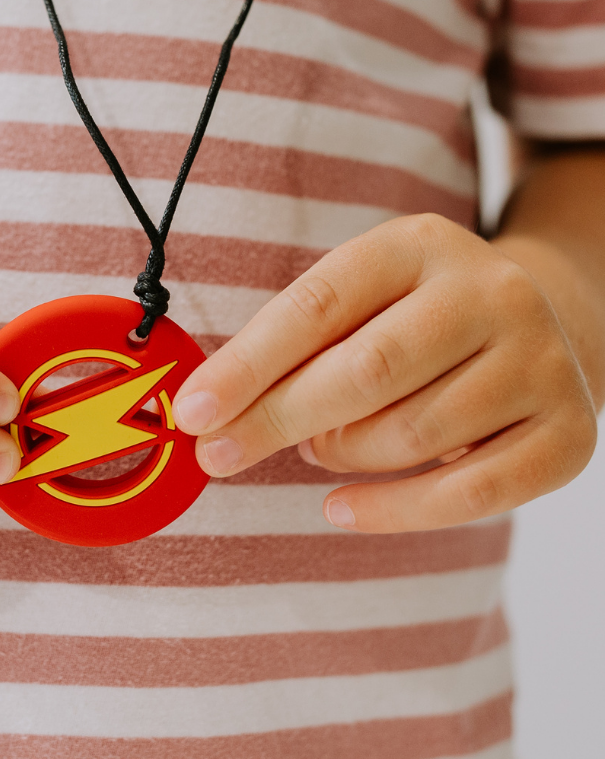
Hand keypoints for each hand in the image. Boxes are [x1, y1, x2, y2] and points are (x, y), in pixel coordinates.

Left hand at [171, 214, 597, 531]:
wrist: (546, 324)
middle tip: (219, 455)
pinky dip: (392, 511)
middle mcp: (491, 294)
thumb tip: (212, 411)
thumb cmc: (414, 319)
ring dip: (339, 454)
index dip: (247, 364)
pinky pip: (469, 496)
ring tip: (319, 446)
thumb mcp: (360, 300)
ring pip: (409, 434)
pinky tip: (341, 507)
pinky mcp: (569, 434)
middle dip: (276, 420)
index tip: (192, 411)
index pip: (317, 306)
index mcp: (419, 246)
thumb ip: (296, 343)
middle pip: (365, 371)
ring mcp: (541, 363)